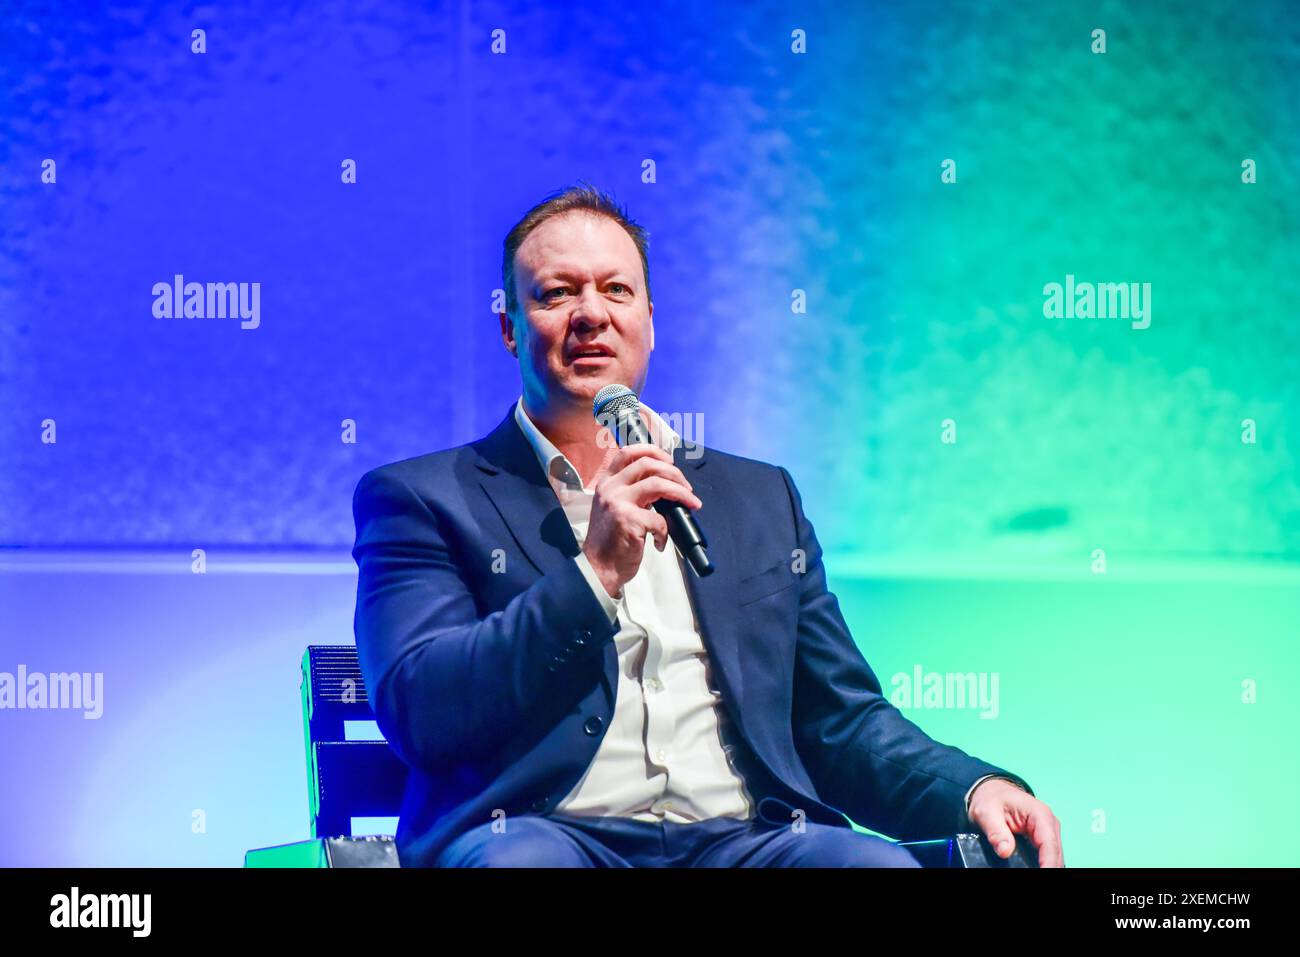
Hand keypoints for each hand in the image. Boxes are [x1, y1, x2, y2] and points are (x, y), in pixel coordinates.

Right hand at [582, 443, 701, 596]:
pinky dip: (666, 531)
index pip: (627, 452)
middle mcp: (610, 488)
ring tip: (691, 504)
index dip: (652, 451)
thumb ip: (632, 492)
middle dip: (674, 472)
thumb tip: (662, 483)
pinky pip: (659, 519)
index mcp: (607, 483)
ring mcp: (618, 502)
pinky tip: (661, 542)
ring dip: (681, 493)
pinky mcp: (629, 520)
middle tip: (687, 487)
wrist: (597, 568)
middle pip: (648, 464)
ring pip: (658, 484)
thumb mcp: (613, 508)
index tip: (669, 460)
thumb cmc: (609, 542)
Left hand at [967, 778, 1063, 866]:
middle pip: (1055, 854)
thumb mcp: (986, 813)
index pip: (1049, 845)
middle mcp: (1049, 823)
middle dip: (1048, 867)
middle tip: (1035, 877)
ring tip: (1033, 873)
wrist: (991, 792)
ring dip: (1046, 866)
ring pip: (1054, 857)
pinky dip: (1043, 864)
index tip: (1043, 874)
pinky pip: (1048, 856)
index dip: (1048, 864)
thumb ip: (996, 832)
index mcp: (1039, 814)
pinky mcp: (1043, 839)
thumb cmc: (990, 799)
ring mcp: (1049, 832)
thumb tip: (1005, 851)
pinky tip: (1035, 868)